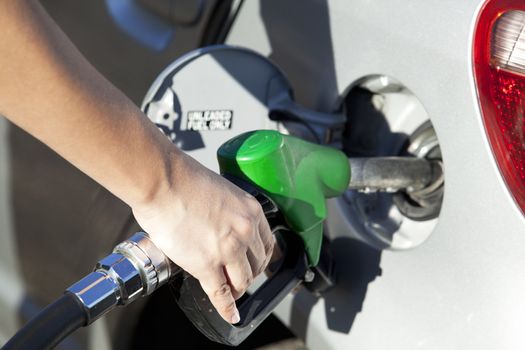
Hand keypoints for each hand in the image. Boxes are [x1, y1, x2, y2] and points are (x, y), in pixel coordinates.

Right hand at [132, 152, 273, 323]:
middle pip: (256, 264)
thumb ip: (227, 211)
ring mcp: (228, 250)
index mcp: (250, 211)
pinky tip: (231, 315)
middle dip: (248, 273)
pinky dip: (227, 308)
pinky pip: (221, 294)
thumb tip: (219, 223)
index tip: (255, 264)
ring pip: (242, 280)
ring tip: (230, 293)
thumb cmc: (183, 180)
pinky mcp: (207, 265)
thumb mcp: (221, 190)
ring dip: (237, 289)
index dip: (259, 258)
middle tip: (239, 278)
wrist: (163, 181)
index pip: (266, 243)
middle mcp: (245, 231)